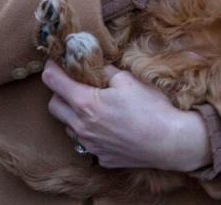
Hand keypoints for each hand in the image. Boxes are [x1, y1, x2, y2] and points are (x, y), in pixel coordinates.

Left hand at [43, 61, 209, 172]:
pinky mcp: (101, 158)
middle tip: (74, 84)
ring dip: (74, 114)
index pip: (53, 82)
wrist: (169, 142)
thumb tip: (94, 63)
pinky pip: (87, 143)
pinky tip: (109, 127)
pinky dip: (92, 132)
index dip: (51, 68)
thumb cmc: (151, 108)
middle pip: (53, 106)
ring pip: (68, 127)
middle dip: (58, 92)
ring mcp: (90, 145)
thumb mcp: (127, 79)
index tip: (55, 62)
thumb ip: (105, 70)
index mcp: (86, 103)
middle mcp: (82, 127)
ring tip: (94, 106)